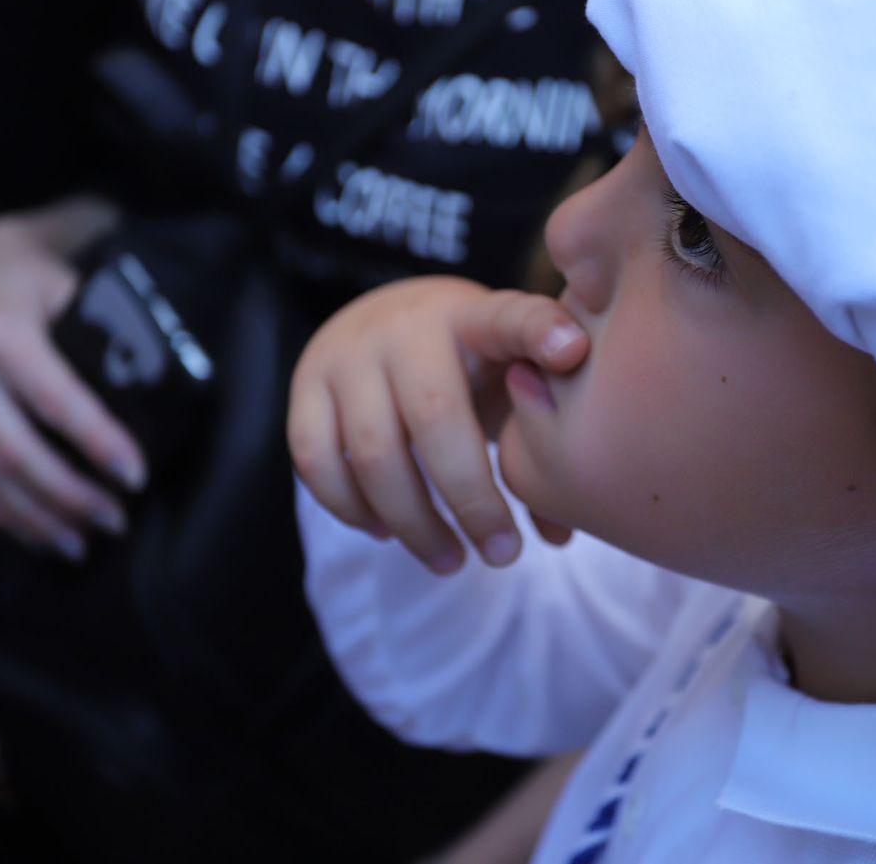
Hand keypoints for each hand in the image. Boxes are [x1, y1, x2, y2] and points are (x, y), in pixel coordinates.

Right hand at [0, 200, 141, 559]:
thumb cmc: (42, 286)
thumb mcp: (75, 291)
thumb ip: (107, 335)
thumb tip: (161, 393)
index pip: (53, 399)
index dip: (97, 442)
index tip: (137, 476)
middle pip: (14, 451)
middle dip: (70, 495)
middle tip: (118, 520)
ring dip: (39, 519)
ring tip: (86, 544)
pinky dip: (8, 518)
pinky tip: (45, 537)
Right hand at [288, 276, 586, 573]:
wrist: (383, 319)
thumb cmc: (467, 363)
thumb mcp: (509, 376)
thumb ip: (540, 441)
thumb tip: (558, 537)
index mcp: (471, 317)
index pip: (508, 315)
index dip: (538, 331)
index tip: (572, 351)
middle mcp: (405, 329)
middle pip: (435, 417)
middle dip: (471, 499)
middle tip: (503, 554)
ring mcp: (346, 356)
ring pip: (373, 452)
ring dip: (414, 522)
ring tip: (451, 560)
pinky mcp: (303, 386)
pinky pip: (317, 461)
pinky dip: (351, 508)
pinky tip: (387, 531)